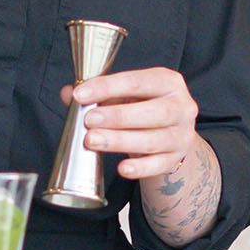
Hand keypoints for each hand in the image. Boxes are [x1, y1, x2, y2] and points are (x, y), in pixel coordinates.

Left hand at [62, 67, 199, 179]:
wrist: (171, 135)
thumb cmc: (144, 109)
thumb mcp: (125, 96)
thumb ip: (98, 94)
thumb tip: (67, 93)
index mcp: (169, 82)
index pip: (139, 81)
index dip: (108, 87)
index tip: (80, 94)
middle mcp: (182, 107)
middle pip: (155, 112)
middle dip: (118, 116)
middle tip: (89, 120)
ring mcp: (181, 135)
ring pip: (154, 139)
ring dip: (120, 140)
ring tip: (92, 140)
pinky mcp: (176, 158)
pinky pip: (159, 165)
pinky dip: (140, 168)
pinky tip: (121, 168)